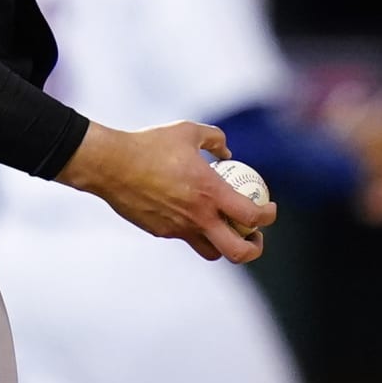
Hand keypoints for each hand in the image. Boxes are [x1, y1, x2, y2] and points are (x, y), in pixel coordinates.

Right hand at [56, 120, 276, 262]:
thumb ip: (214, 139)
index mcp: (210, 193)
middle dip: (253, 248)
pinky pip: (183, 236)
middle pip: (237, 252)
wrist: (112, 165)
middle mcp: (198, 217)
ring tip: (225, 229)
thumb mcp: (188, 131)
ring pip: (210, 251)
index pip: (252, 216)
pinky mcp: (161, 231)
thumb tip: (227, 152)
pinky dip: (192, 228)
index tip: (269, 208)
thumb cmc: (151, 145)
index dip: (268, 215)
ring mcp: (178, 229)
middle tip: (255, 236)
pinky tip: (185, 210)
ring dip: (223, 244)